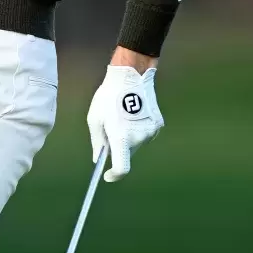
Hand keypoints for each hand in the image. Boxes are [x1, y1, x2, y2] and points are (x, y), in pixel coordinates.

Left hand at [87, 65, 163, 182]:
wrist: (131, 76)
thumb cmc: (108, 97)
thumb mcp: (95, 119)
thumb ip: (97, 142)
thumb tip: (98, 158)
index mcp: (122, 138)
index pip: (122, 168)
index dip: (114, 175)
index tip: (107, 175)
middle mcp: (139, 139)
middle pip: (127, 154)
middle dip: (118, 149)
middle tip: (110, 131)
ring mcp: (150, 132)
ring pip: (136, 144)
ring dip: (128, 138)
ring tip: (121, 117)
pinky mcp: (157, 124)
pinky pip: (144, 134)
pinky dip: (137, 131)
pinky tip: (131, 113)